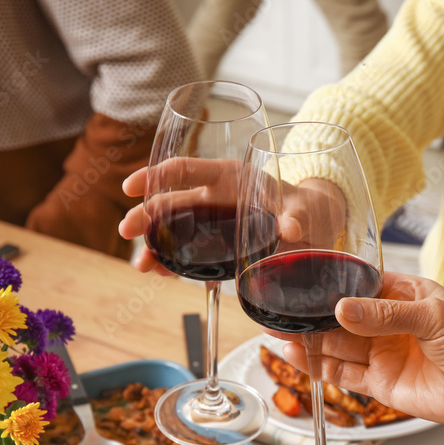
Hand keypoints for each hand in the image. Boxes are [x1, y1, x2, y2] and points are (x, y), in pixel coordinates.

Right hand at [120, 159, 346, 273]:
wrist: (317, 228)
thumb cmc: (309, 207)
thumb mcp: (305, 208)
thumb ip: (297, 216)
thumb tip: (291, 228)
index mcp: (231, 176)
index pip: (186, 169)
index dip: (156, 174)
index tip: (131, 186)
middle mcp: (217, 198)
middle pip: (172, 203)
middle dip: (146, 216)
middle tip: (126, 231)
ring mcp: (216, 224)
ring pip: (177, 232)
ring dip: (156, 247)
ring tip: (142, 266)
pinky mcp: (221, 248)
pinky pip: (193, 255)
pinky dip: (176, 265)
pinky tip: (162, 274)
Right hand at [276, 272, 443, 431]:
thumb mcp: (432, 316)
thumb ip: (384, 313)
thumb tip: (342, 309)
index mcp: (403, 296)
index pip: (359, 286)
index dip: (331, 285)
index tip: (302, 281)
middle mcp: (388, 324)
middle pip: (341, 318)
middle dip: (311, 314)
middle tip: (278, 309)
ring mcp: (382, 354)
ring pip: (336, 345)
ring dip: (308, 340)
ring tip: (278, 330)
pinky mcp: (381, 384)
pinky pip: (343, 374)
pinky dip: (318, 367)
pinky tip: (296, 356)